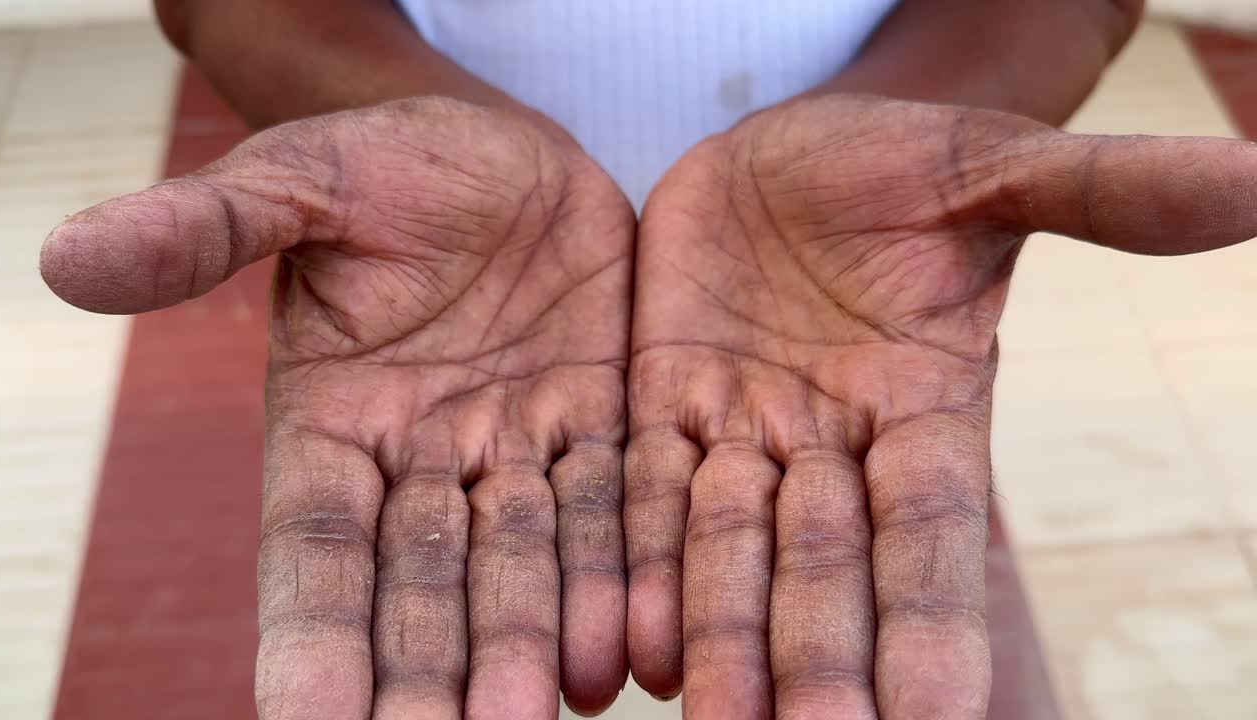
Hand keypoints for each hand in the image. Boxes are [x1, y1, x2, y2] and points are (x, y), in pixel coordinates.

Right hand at [41, 98, 634, 718]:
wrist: (506, 153)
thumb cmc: (386, 162)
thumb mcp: (297, 180)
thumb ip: (205, 229)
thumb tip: (63, 258)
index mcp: (330, 425)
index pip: (313, 553)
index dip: (310, 640)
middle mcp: (422, 462)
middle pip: (420, 589)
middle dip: (428, 677)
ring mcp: (514, 451)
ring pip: (520, 568)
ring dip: (525, 649)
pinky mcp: (598, 425)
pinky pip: (609, 510)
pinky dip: (615, 579)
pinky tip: (621, 652)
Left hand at [625, 94, 1256, 717]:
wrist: (780, 154)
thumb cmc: (897, 159)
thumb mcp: (990, 166)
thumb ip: (1097, 193)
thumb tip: (1255, 179)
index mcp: (925, 407)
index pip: (933, 532)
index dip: (934, 622)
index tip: (941, 715)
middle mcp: (832, 444)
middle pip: (828, 570)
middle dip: (820, 662)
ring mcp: (741, 428)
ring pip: (727, 550)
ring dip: (721, 639)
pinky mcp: (662, 401)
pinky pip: (644, 492)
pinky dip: (639, 565)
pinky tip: (635, 644)